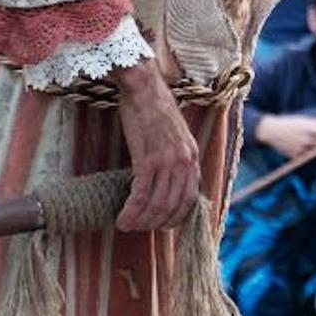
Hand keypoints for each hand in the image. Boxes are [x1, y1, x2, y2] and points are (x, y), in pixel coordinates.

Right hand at [113, 59, 198, 232]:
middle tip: (141, 228)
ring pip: (157, 204)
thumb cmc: (154, 108)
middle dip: (157, 223)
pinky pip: (140, 195)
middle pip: (174, 206)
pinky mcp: (147, 159)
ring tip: (127, 226)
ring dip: (141, 221)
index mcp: (193, 156)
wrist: (143, 87)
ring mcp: (167, 161)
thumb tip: (168, 179)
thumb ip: (176, 157)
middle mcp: (184, 162)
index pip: (191, 198)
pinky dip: (131, 211)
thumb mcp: (175, 135)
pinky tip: (122, 218)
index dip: (177, 217)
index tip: (163, 225)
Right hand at [255, 113, 315, 159]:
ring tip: (304, 143)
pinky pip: (304, 157)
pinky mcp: (295, 155)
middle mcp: (305, 138)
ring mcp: (300, 148)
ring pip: (313, 151)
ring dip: (312, 148)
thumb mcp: (303, 120)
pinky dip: (303, 154)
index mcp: (308, 128)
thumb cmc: (289, 123)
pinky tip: (298, 148)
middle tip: (312, 138)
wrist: (271, 130)